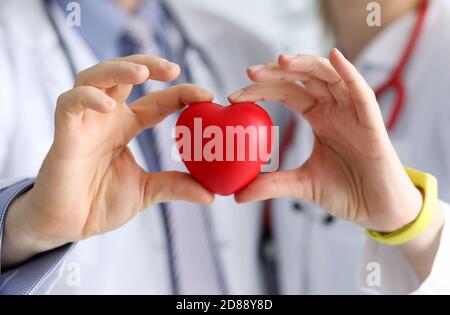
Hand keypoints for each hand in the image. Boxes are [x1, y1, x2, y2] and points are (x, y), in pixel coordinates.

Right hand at [2, 55, 213, 267]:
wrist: (68, 225)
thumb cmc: (100, 203)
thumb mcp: (146, 192)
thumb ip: (175, 186)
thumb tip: (210, 195)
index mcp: (126, 127)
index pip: (156, 101)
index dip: (180, 93)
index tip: (207, 95)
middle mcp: (106, 118)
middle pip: (123, 74)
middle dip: (147, 64)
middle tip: (174, 68)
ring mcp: (84, 123)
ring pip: (94, 77)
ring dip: (118, 69)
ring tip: (142, 73)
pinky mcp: (64, 134)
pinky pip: (69, 104)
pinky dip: (88, 98)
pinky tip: (109, 104)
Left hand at [229, 49, 421, 232]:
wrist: (379, 211)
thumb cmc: (346, 192)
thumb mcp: (302, 186)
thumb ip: (272, 185)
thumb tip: (237, 195)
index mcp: (319, 118)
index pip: (287, 92)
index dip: (262, 90)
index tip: (234, 96)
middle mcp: (335, 109)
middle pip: (304, 78)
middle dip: (276, 72)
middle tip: (249, 72)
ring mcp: (354, 113)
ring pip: (330, 77)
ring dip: (306, 65)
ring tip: (280, 61)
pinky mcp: (372, 124)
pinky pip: (362, 93)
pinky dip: (349, 73)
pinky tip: (334, 57)